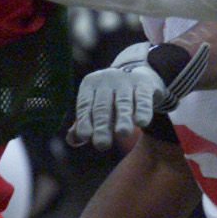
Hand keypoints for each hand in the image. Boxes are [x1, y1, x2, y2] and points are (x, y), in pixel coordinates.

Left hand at [68, 40, 209, 150]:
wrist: (138, 73)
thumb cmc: (111, 97)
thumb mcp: (95, 107)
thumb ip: (84, 124)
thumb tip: (72, 140)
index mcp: (90, 85)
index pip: (85, 105)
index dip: (84, 121)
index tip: (85, 136)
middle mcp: (106, 80)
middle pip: (102, 106)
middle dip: (102, 126)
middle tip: (102, 145)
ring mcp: (126, 81)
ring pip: (123, 102)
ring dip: (123, 118)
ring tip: (123, 133)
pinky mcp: (144, 83)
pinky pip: (143, 99)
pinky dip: (143, 110)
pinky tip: (142, 122)